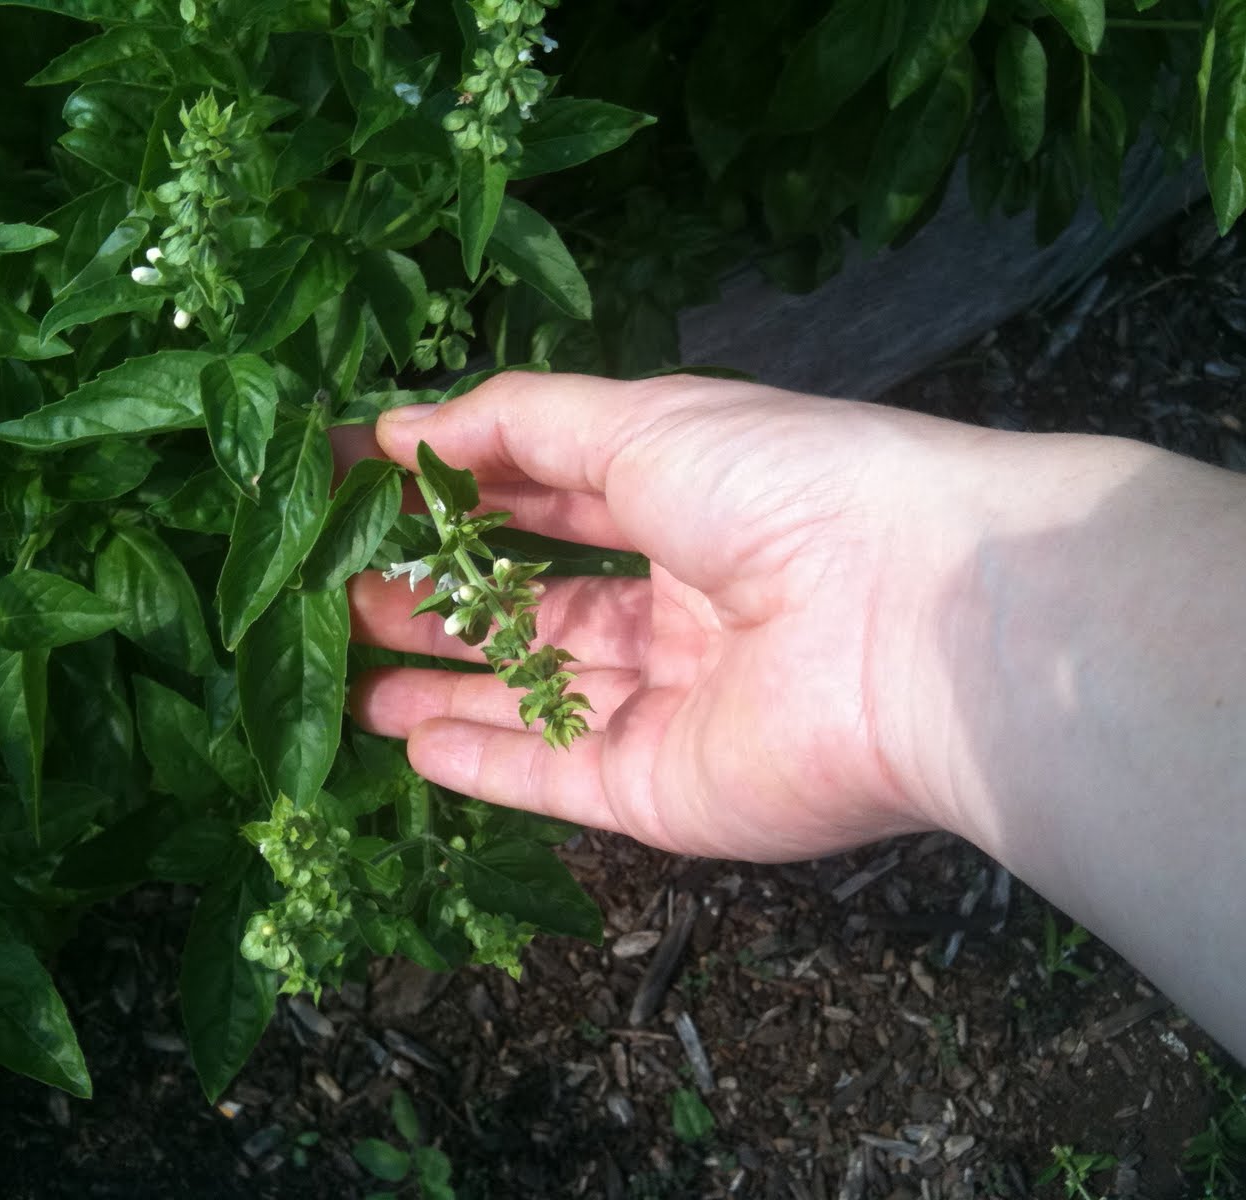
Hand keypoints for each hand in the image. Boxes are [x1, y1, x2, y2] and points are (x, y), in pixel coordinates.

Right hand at [345, 371, 990, 861]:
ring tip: (349, 668)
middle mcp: (688, 609)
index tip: (365, 487)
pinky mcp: (665, 791)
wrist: (904, 618)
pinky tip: (407, 738)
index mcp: (695, 507)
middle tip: (341, 586)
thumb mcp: (643, 420)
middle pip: (542, 606)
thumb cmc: (781, 487)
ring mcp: (677, 706)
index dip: (466, 494)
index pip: (560, 503)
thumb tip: (397, 424)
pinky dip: (485, 761)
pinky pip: (557, 776)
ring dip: (447, 680)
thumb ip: (519, 424)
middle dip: (445, 596)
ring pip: (540, 695)